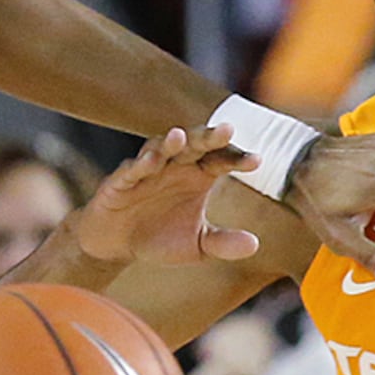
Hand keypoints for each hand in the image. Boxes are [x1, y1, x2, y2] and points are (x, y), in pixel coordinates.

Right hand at [71, 125, 263, 267]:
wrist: (117, 246)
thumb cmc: (161, 238)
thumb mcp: (197, 246)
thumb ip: (223, 243)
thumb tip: (254, 245)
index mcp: (198, 176)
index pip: (222, 161)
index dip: (238, 159)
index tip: (257, 161)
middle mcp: (175, 167)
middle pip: (195, 145)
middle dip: (209, 137)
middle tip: (228, 128)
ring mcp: (147, 171)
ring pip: (160, 149)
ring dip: (170, 142)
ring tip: (181, 136)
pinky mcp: (119, 182)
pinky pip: (130, 170)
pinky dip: (140, 165)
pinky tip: (151, 161)